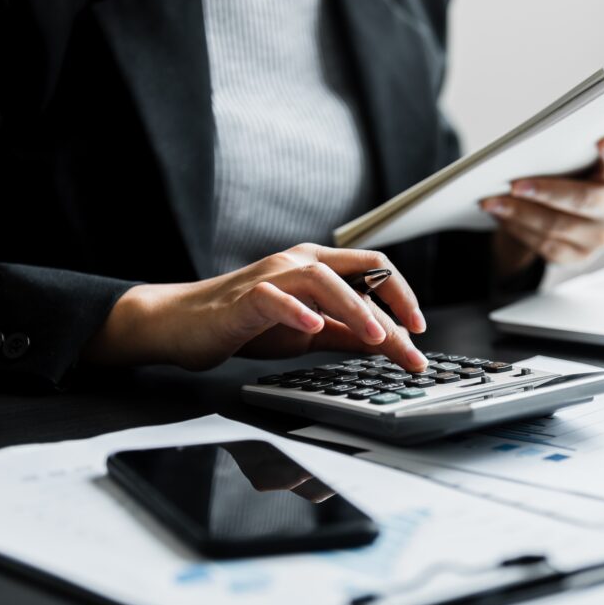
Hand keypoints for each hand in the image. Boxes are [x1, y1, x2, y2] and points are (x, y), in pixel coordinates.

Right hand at [83, 243, 428, 371]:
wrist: (183, 325)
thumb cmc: (247, 323)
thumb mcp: (309, 330)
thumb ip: (346, 332)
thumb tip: (390, 342)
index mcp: (318, 266)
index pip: (373, 268)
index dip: (402, 294)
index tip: (420, 328)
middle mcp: (299, 263)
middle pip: (358, 268)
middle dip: (393, 300)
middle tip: (413, 337)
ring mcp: (272, 276)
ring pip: (323, 279)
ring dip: (354, 308)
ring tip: (377, 337)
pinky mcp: (245, 298)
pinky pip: (275, 298)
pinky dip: (297, 311)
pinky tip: (313, 327)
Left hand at [481, 135, 603, 274]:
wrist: (565, 216)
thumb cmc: (568, 177)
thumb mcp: (572, 162)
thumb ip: (564, 154)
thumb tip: (521, 155)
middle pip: (583, 199)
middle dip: (545, 191)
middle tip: (514, 185)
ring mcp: (601, 237)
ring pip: (557, 226)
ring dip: (519, 213)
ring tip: (492, 202)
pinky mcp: (581, 257)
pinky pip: (546, 246)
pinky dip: (519, 230)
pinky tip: (501, 218)